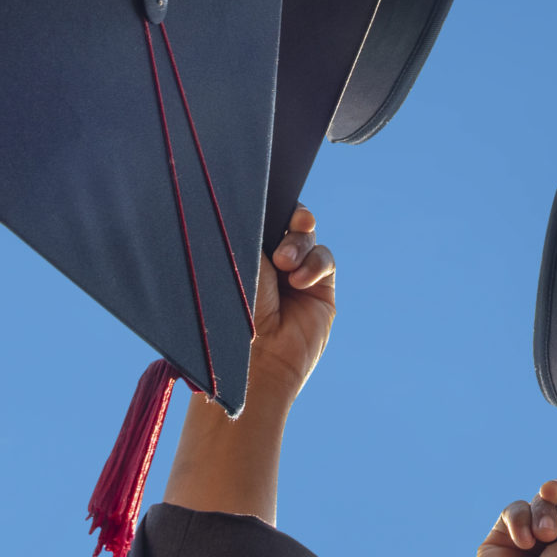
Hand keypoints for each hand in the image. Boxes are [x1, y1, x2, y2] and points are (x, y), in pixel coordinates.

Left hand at [246, 207, 335, 408]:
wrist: (253, 358)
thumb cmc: (231, 311)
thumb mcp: (236, 261)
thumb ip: (250, 229)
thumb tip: (258, 198)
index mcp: (241, 252)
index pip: (262, 216)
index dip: (272, 203)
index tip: (273, 197)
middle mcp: (268, 262)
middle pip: (290, 220)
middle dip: (293, 217)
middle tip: (292, 222)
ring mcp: (296, 275)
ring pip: (308, 237)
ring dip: (299, 244)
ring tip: (285, 266)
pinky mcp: (320, 290)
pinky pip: (325, 259)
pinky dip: (315, 264)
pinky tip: (299, 281)